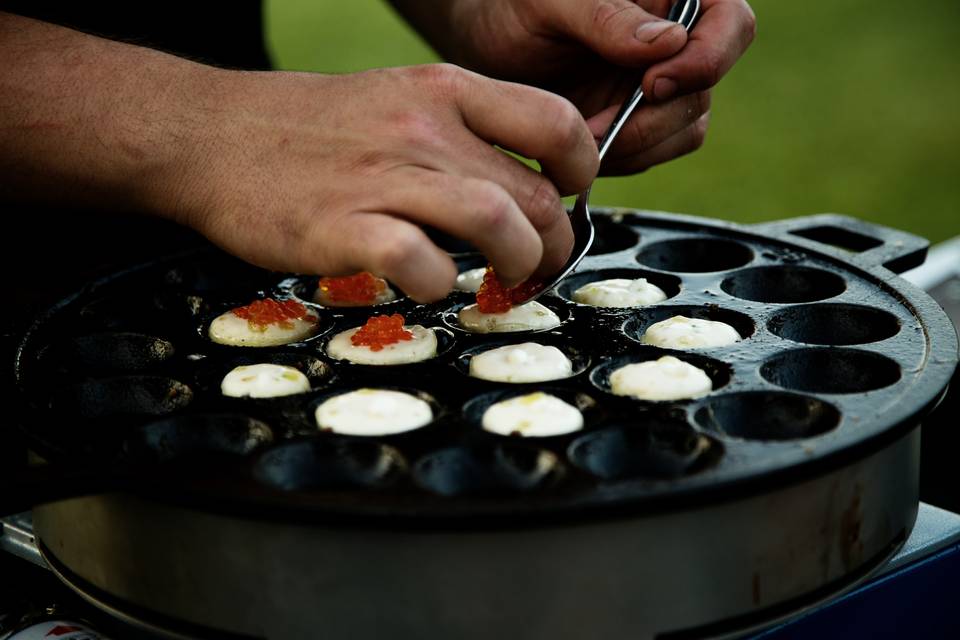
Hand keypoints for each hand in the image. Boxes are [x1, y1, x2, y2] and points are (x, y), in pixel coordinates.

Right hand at [158, 65, 598, 300]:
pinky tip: (431, 287)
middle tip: (538, 266)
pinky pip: (422, 262)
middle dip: (554, 243)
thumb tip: (522, 188)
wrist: (212, 135)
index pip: (554, 121)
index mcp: (442, 90)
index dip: (583, 169)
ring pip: (496, 220)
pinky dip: (441, 286)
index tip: (571, 199)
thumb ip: (460, 135)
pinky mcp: (342, 225)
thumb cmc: (311, 129)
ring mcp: (383, 176)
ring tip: (505, 282)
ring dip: (517, 264)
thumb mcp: (395, 100)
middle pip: (533, 191)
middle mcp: (422, 127)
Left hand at [406, 0, 755, 173]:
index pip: (731, 23)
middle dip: (651, 119)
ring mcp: (660, 84)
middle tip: (593, 127)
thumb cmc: (510, 6)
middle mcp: (675, 41)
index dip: (705, 60)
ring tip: (581, 136)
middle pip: (705, 90)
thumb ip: (606, 17)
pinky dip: (622, 159)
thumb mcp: (550, 2)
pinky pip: (654, 153)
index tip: (650, 84)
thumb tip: (667, 43)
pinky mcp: (639, 122)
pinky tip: (581, 147)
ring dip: (635, 145)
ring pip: (686, 129)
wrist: (480, 45)